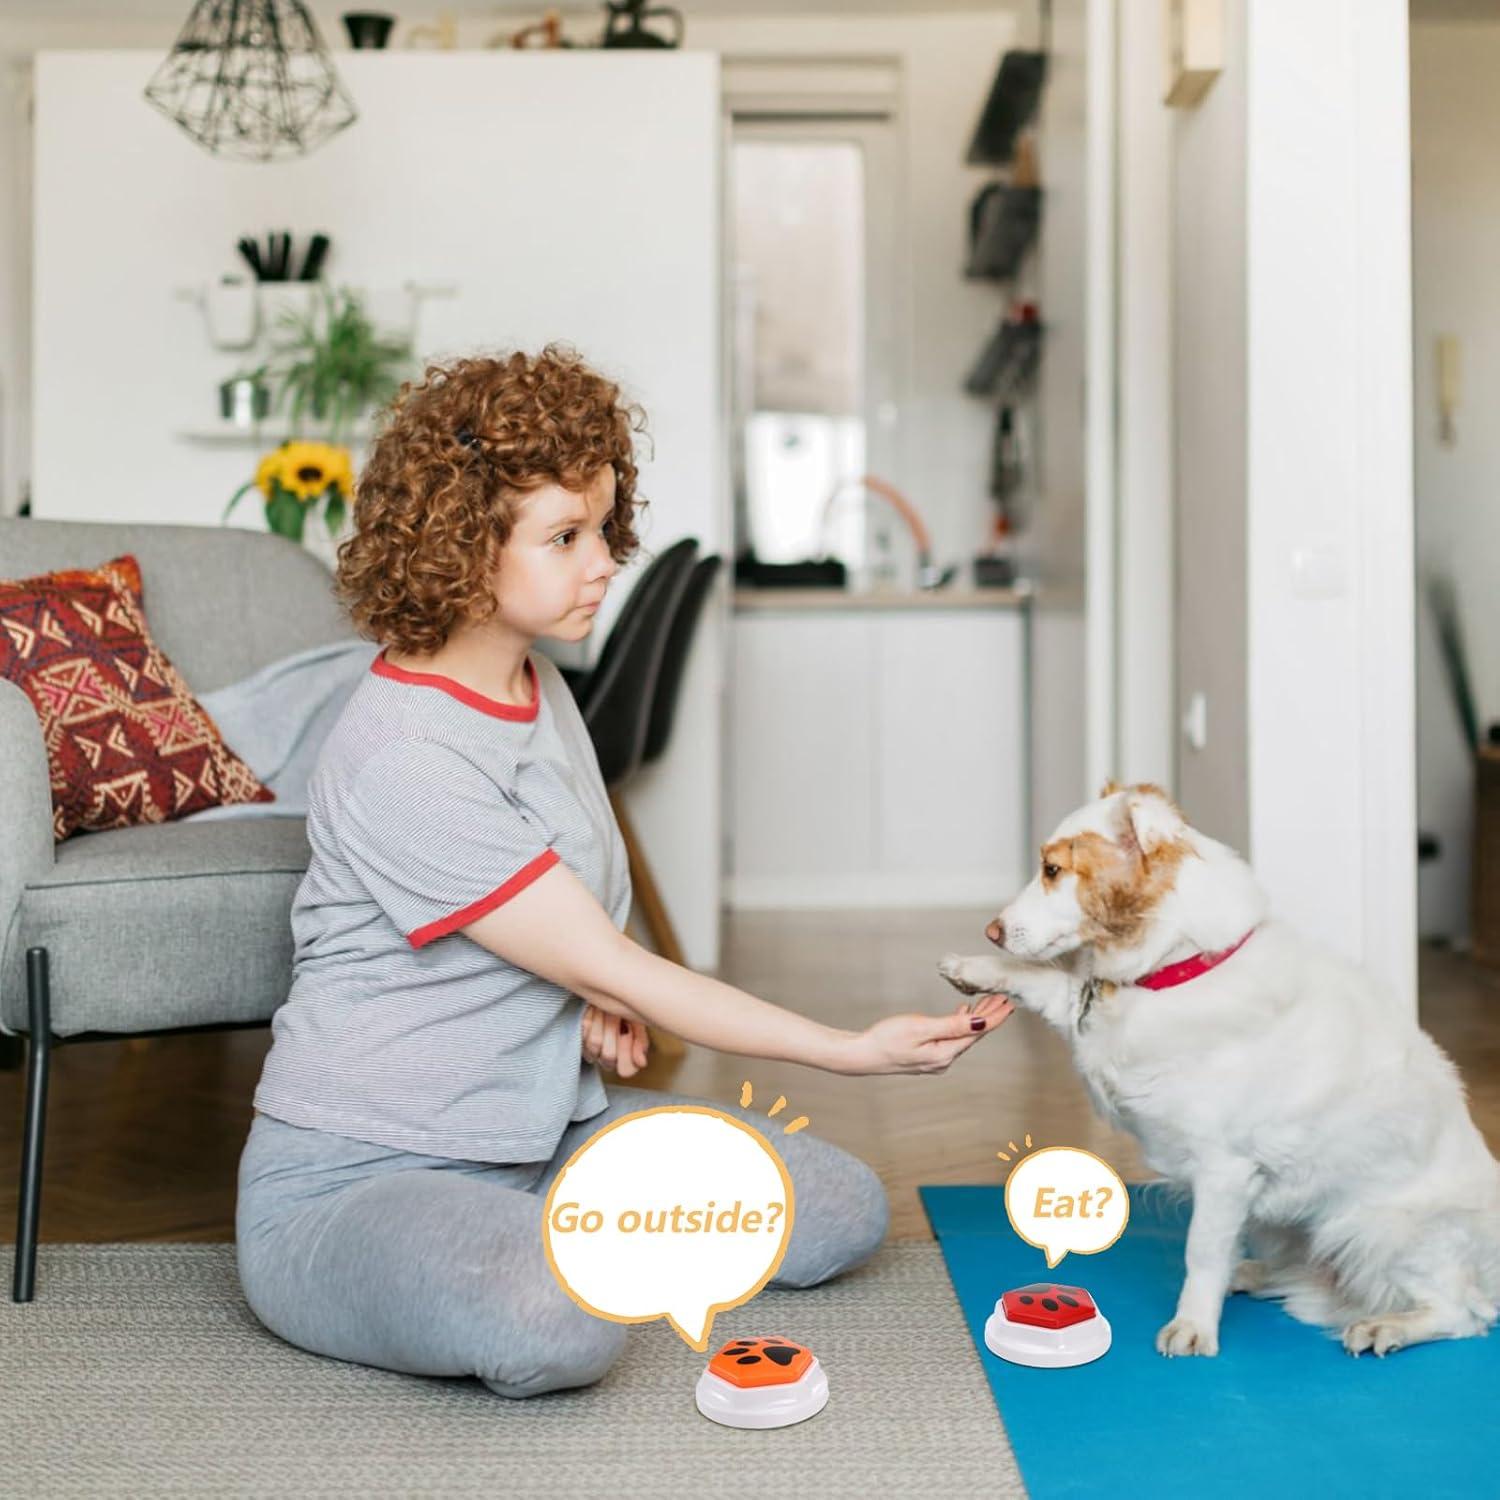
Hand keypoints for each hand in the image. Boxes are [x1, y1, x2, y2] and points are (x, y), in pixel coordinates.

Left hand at [581, 1002, 650, 1079]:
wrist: (612, 990)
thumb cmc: (626, 1008)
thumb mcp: (639, 1022)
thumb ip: (640, 1042)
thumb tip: (641, 1063)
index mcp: (626, 1057)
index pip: (625, 1070)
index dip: (627, 1051)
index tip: (629, 1031)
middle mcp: (608, 1057)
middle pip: (609, 1056)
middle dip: (614, 1031)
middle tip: (617, 1015)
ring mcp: (592, 1049)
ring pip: (595, 1043)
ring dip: (602, 1021)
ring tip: (607, 1009)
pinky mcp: (580, 1036)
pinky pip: (584, 1031)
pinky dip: (591, 1016)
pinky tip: (596, 1009)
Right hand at [840, 993, 1013, 1075]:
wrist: (861, 1054)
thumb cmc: (886, 1038)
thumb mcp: (920, 1027)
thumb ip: (951, 1025)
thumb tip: (979, 1021)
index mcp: (944, 1053)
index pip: (977, 1032)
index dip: (994, 1017)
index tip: (1008, 1002)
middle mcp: (943, 1060)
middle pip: (972, 1035)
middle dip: (989, 1016)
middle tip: (1002, 997)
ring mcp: (935, 1059)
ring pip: (963, 1036)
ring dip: (976, 1018)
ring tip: (988, 1002)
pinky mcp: (927, 1055)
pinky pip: (952, 1038)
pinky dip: (960, 1023)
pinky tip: (961, 1014)